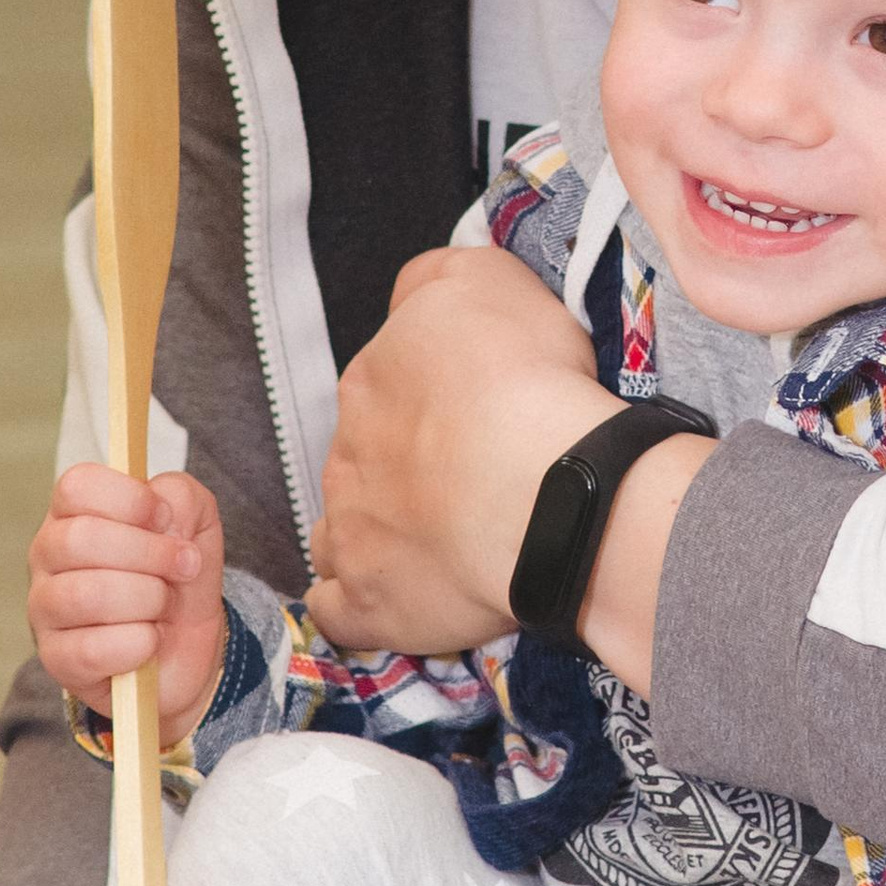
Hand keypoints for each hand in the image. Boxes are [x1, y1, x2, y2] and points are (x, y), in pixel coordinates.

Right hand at [29, 464, 225, 738]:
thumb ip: (183, 498)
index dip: (130, 500)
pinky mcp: (56, 658)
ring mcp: (44, 608)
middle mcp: (47, 556)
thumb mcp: (196, 524)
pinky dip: (140, 644)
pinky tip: (149, 641)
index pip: (76, 486)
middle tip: (183, 568)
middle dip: (150, 554)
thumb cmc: (177, 578)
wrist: (186, 649)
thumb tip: (162, 513)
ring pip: (87, 595)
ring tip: (164, 606)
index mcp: (74, 513)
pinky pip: (93, 649)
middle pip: (81, 538)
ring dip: (148, 600)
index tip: (165, 519)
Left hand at [304, 245, 605, 654]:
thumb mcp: (489, 280)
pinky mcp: (365, 603)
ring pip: (342, 531)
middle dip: (405, 470)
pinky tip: (397, 601)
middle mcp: (346, 453)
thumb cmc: (527, 380)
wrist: (546, 489)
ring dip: (376, 536)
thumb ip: (438, 276)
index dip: (431, 403)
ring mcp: (349, 532)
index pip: (385, 386)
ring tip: (437, 546)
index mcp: (372, 379)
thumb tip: (413, 292)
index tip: (478, 418)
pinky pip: (339, 610)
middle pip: (364, 459)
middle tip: (474, 483)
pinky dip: (360, 606)